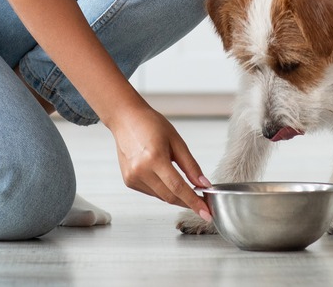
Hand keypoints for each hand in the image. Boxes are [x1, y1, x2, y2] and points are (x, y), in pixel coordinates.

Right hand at [106, 103, 211, 220]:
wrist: (126, 119)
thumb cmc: (151, 125)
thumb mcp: (176, 141)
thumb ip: (191, 166)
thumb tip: (204, 184)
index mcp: (154, 158)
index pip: (179, 187)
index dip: (194, 202)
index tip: (206, 213)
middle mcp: (141, 170)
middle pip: (170, 196)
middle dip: (188, 202)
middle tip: (202, 204)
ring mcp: (133, 177)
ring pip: (161, 196)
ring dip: (176, 196)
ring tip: (186, 189)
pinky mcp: (129, 181)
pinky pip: (152, 192)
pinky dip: (163, 190)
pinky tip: (165, 179)